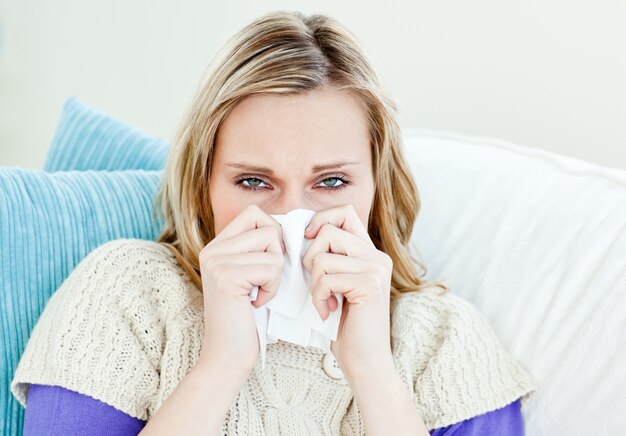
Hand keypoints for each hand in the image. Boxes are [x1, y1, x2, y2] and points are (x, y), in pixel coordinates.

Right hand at [197, 204, 284, 374]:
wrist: (228, 356)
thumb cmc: (248, 318)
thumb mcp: (253, 275)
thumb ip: (261, 249)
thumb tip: (292, 224)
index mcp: (217, 246)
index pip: (255, 214)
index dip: (274, 233)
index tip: (271, 262)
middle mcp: (212, 249)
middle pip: (266, 224)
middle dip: (277, 252)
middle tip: (266, 278)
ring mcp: (216, 261)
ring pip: (272, 244)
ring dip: (276, 273)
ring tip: (260, 292)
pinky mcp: (226, 277)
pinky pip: (271, 267)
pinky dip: (272, 288)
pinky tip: (257, 303)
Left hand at [301, 204, 394, 379]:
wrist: (365, 361)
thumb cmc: (343, 325)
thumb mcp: (334, 284)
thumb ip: (327, 258)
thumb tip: (299, 233)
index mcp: (369, 252)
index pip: (343, 213)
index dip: (320, 220)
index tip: (306, 241)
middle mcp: (377, 255)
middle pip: (329, 229)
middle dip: (310, 256)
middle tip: (315, 283)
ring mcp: (376, 268)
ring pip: (323, 256)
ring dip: (314, 283)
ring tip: (323, 301)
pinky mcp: (369, 284)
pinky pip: (326, 278)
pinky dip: (318, 297)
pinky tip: (327, 312)